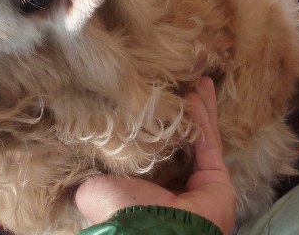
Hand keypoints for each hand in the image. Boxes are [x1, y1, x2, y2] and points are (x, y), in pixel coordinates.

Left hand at [75, 77, 236, 234]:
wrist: (156, 232)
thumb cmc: (121, 212)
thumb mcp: (93, 189)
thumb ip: (92, 172)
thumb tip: (82, 160)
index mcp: (143, 191)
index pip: (148, 154)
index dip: (148, 129)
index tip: (144, 103)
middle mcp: (172, 187)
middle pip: (177, 142)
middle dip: (178, 114)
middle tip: (176, 86)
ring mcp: (197, 182)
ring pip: (197, 136)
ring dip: (197, 108)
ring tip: (195, 79)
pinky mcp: (216, 177)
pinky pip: (209, 140)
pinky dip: (205, 115)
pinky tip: (200, 91)